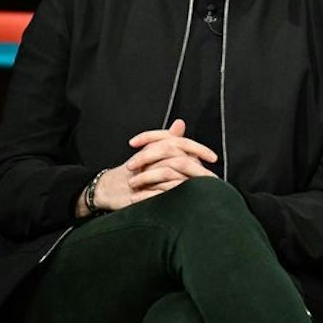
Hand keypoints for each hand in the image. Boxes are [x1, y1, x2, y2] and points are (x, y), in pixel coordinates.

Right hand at [80, 119, 218, 213]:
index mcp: (153, 147)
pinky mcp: (137, 189)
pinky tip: (187, 198)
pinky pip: (159, 191)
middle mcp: (148, 157)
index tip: (213, 157)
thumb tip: (180, 123)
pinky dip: (174, 194)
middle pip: (176, 157)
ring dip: (188, 182)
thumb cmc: (134, 172)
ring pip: (169, 173)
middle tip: (212, 177)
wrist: (109, 189)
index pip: (178, 142)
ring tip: (203, 189)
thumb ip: (168, 139)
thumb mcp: (151, 154)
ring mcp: (142, 173)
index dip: (198, 148)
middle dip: (197, 168)